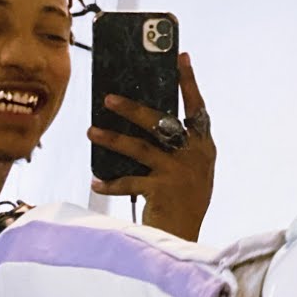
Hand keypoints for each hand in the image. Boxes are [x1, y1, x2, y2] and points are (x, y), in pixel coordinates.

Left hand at [88, 53, 215, 241]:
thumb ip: (178, 148)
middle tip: (108, 98)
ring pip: (140, 148)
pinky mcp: (162, 191)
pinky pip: (129, 181)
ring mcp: (179, 173)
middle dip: (133, 109)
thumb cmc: (184, 202)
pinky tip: (95, 181)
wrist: (185, 239)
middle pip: (162, 123)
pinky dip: (110, 182)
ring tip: (91, 131)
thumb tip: (147, 120)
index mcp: (204, 147)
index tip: (182, 57)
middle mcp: (195, 156)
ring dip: (112, 139)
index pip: (198, 108)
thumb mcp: (191, 172)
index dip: (190, 83)